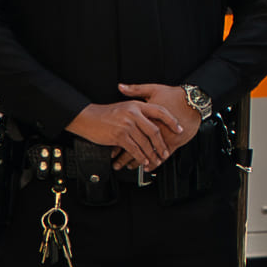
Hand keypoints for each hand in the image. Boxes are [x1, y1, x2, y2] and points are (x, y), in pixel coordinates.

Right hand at [70, 97, 186, 168]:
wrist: (86, 117)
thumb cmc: (105, 114)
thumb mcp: (124, 106)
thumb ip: (138, 111)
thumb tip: (153, 121)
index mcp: (136, 105)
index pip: (160, 111)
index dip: (172, 121)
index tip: (179, 129)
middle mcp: (133, 113)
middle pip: (154, 130)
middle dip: (161, 144)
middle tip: (165, 152)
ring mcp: (126, 125)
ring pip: (145, 142)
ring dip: (152, 154)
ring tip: (155, 160)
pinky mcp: (119, 135)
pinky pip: (134, 149)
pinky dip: (141, 157)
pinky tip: (144, 161)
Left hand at [118, 81, 205, 161]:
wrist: (193, 101)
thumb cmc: (175, 95)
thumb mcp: (153, 89)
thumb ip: (135, 90)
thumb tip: (121, 87)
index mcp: (146, 118)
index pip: (129, 134)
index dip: (118, 144)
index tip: (111, 150)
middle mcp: (154, 130)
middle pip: (136, 147)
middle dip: (124, 157)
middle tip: (116, 163)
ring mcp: (164, 138)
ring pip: (148, 154)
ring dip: (138, 162)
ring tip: (128, 167)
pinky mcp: (175, 142)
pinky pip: (162, 156)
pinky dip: (154, 163)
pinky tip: (148, 167)